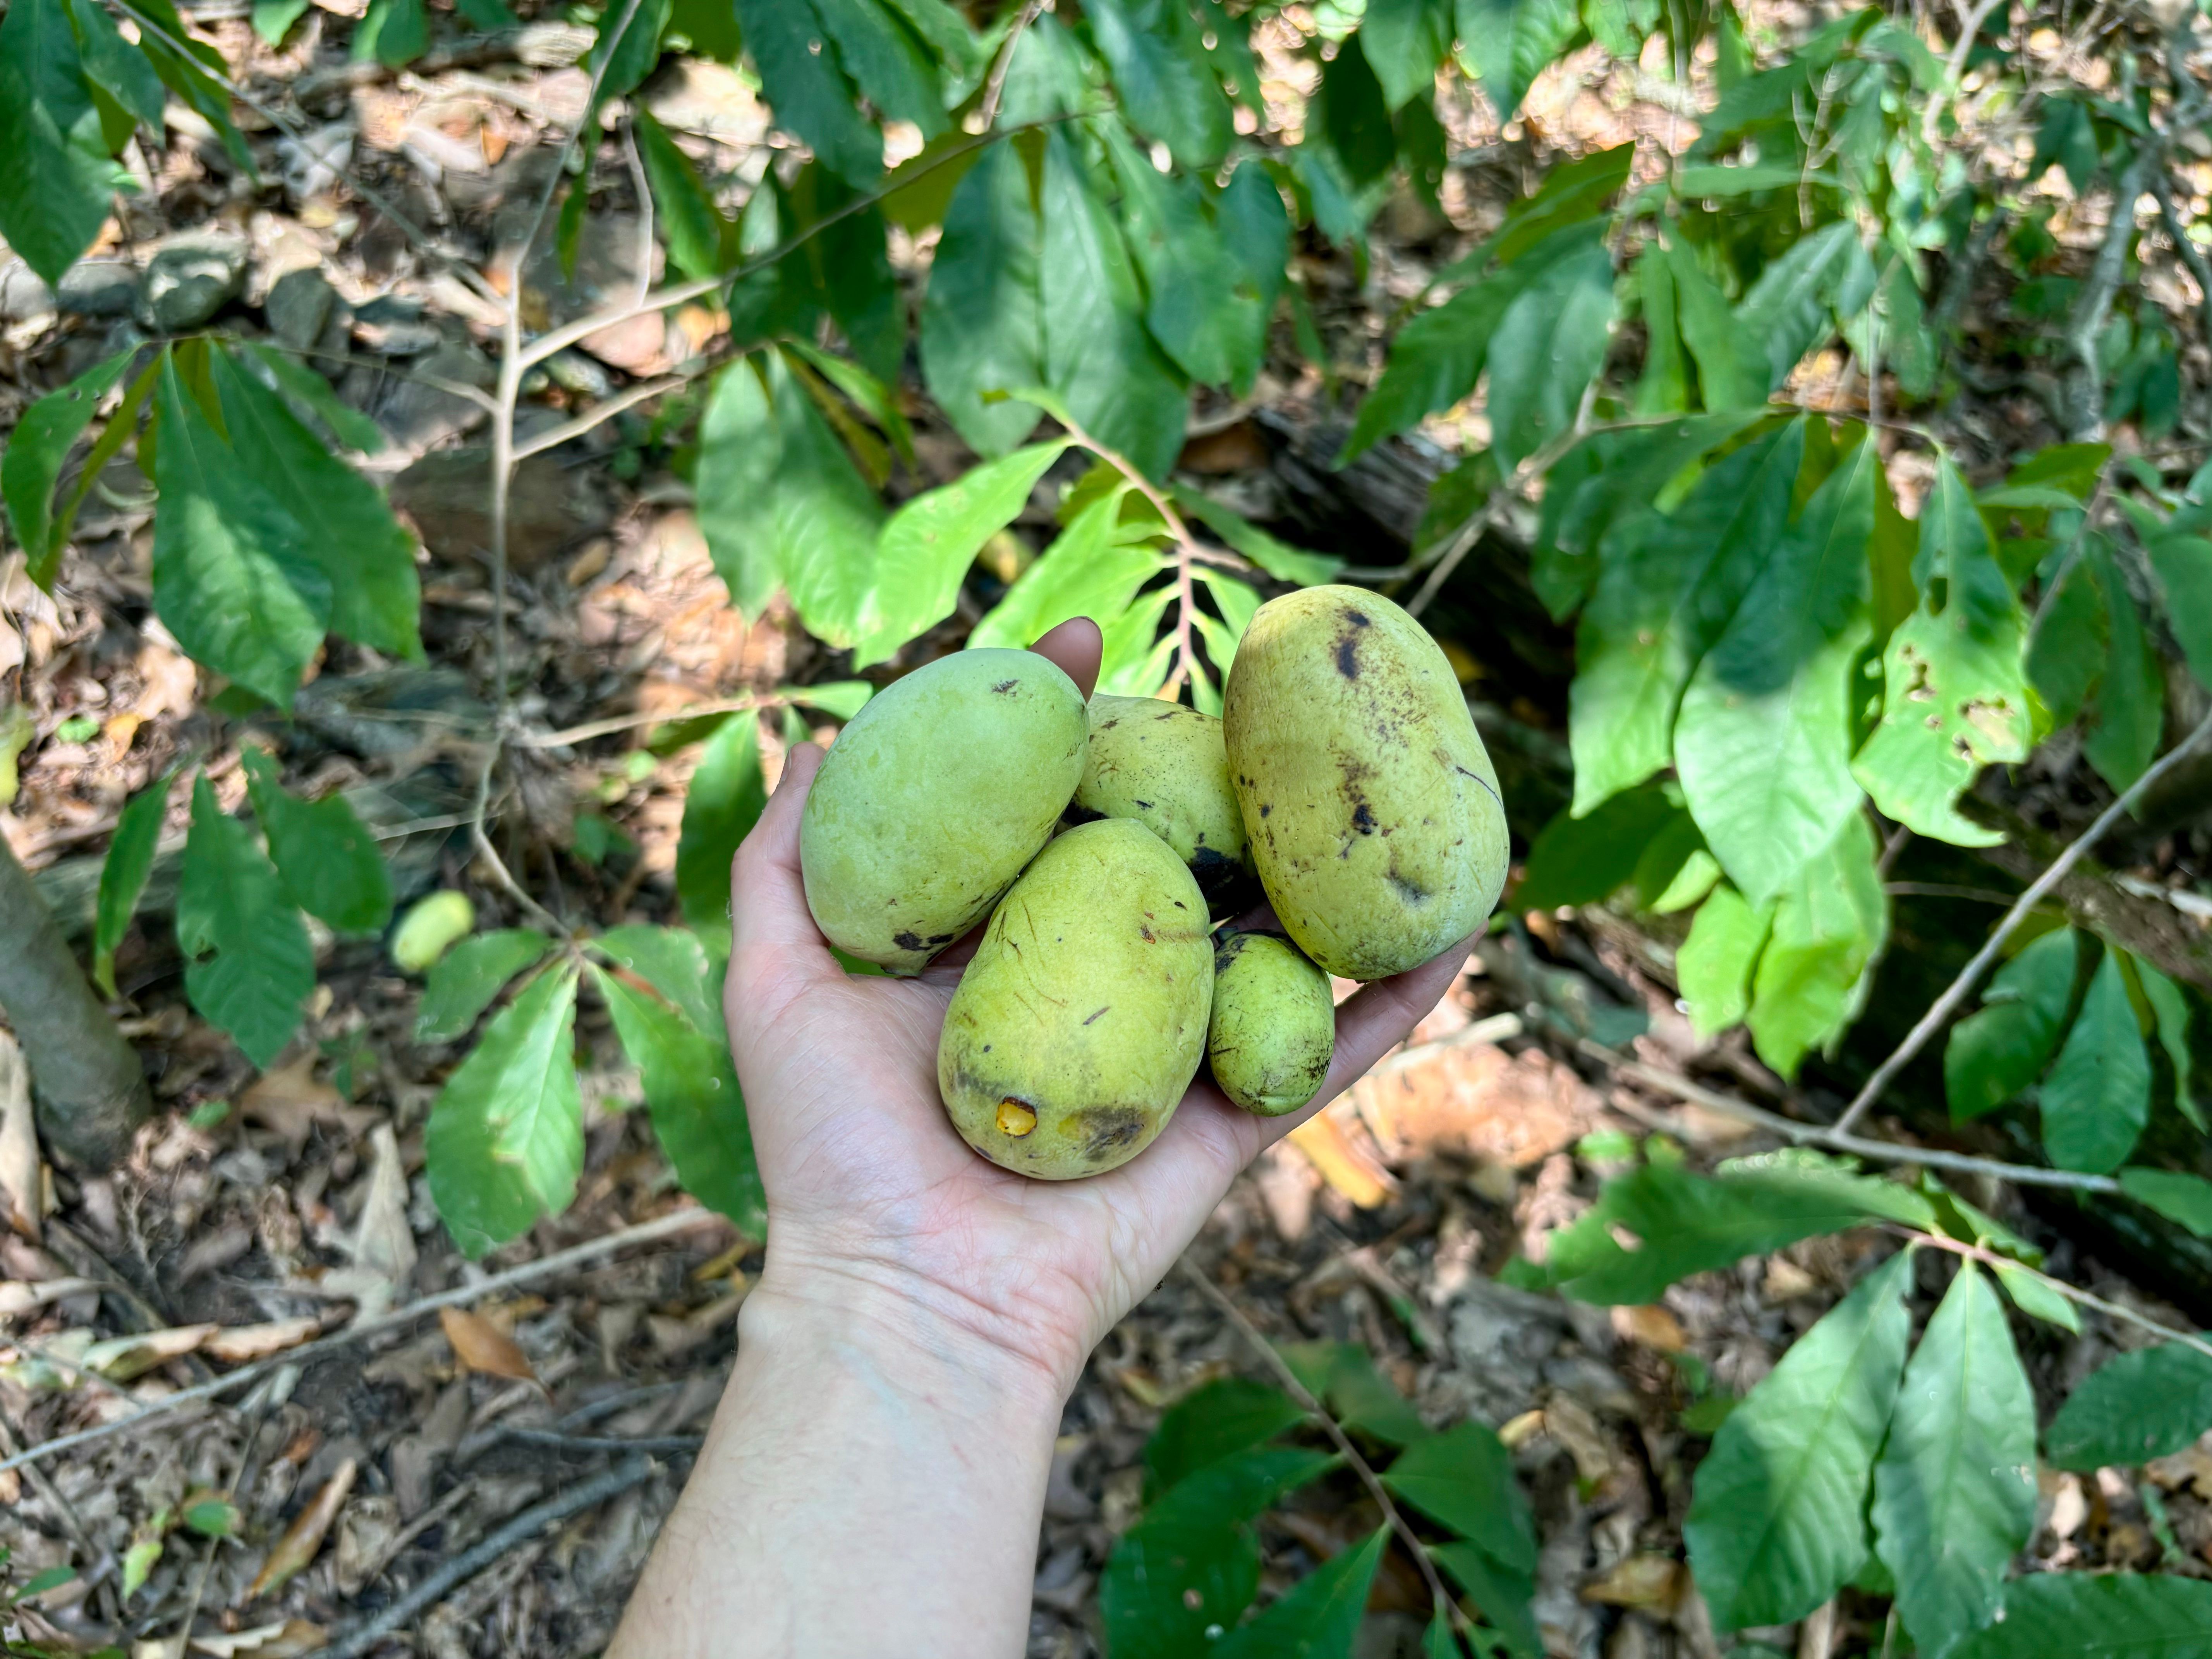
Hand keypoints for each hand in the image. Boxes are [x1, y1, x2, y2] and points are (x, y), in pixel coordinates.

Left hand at [723, 617, 1475, 1400]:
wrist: (907, 1291)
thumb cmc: (834, 1143)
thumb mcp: (777, 978)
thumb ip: (791, 863)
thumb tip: (815, 738)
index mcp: (997, 946)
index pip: (1040, 806)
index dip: (1059, 720)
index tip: (1078, 636)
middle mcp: (1092, 985)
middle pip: (1162, 854)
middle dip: (1201, 770)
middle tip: (1238, 684)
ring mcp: (1171, 1049)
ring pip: (1264, 939)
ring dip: (1324, 866)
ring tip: (1374, 778)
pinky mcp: (1230, 1118)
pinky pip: (1330, 1047)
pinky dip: (1401, 995)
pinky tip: (1463, 925)